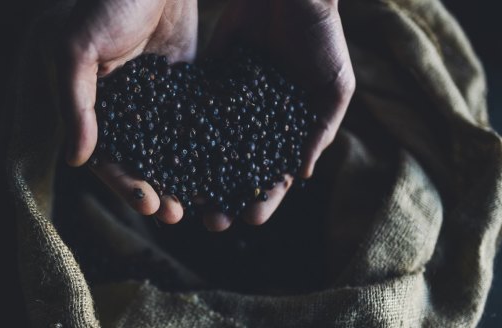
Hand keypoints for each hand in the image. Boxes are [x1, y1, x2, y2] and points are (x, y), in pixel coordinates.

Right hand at [58, 0, 197, 222]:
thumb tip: (75, 161)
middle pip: (142, 163)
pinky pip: (196, 126)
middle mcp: (126, 112)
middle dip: (159, 191)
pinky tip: (223, 169)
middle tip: (179, 215)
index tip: (150, 204)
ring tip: (204, 204)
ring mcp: (158, 104)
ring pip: (172, 151)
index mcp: (94, 109)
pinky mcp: (187, 90)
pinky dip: (207, 149)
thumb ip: (76, 105)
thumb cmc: (105, 5)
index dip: (125, 184)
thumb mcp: (77, 50)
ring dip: (185, 179)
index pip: (108, 158)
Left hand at [204, 0, 354, 228]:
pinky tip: (168, 156)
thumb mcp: (335, 86)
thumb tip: (302, 175)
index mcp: (287, 132)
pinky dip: (182, 135)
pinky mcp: (209, 83)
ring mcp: (231, 107)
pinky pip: (195, 113)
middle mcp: (256, 125)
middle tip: (212, 221)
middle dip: (226, 197)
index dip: (265, 198)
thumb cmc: (323, 39)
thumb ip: (320, 129)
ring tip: (186, 201)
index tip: (251, 218)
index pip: (275, 174)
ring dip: (200, 177)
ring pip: (212, 149)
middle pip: (238, 170)